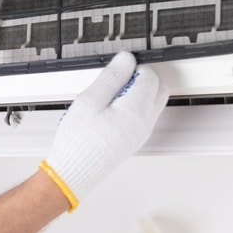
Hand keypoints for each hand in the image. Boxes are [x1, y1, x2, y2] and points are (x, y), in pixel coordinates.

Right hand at [42, 51, 167, 210]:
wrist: (74, 172)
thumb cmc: (78, 141)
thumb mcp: (89, 101)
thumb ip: (111, 77)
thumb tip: (125, 60)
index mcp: (135, 111)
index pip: (150, 77)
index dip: (135, 67)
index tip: (118, 68)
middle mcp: (144, 123)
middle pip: (159, 89)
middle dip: (143, 79)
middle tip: (118, 79)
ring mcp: (142, 133)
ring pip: (153, 102)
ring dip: (138, 92)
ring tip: (109, 96)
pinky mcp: (135, 140)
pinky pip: (144, 116)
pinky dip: (134, 106)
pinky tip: (110, 110)